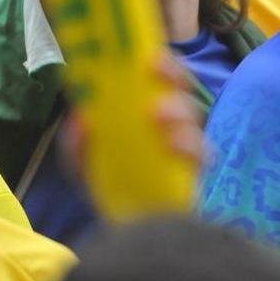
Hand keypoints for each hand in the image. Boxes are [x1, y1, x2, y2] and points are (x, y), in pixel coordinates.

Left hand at [59, 54, 205, 182]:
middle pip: (183, 88)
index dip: (159, 61)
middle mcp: (173, 121)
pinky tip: (171, 144)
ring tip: (156, 113)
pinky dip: (189, 145)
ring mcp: (187, 146)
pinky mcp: (195, 172)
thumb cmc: (110, 183)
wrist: (125, 226)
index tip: (147, 54)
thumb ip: (77, 144)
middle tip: (154, 71)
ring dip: (177, 109)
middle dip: (173, 75)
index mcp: (150, 108)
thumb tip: (81, 121)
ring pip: (194, 116)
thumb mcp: (83, 162)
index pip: (161, 76)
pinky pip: (202, 153)